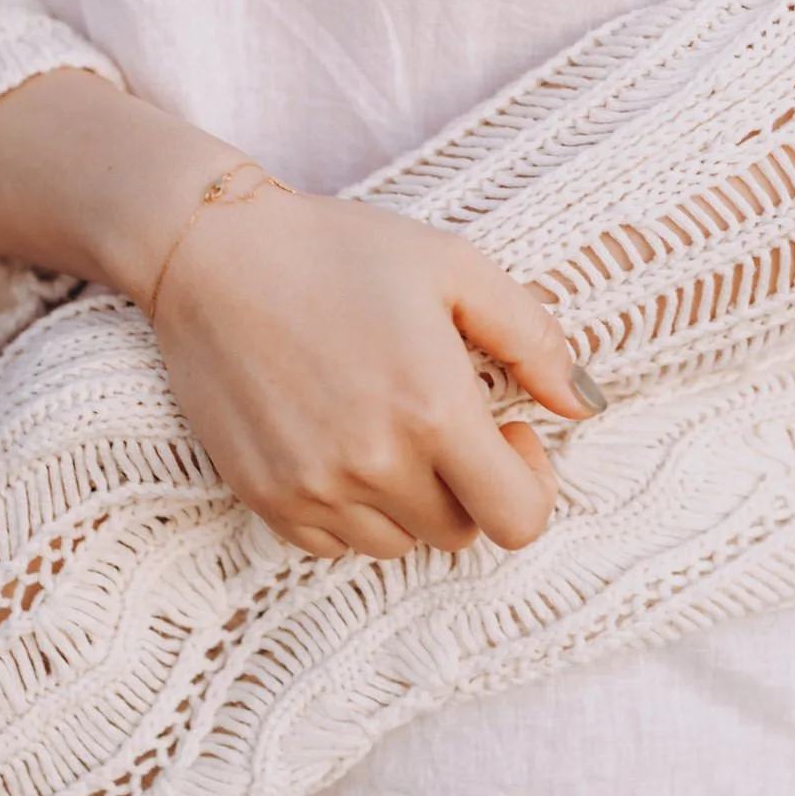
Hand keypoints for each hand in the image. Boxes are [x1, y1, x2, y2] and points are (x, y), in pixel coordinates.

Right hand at [0, 68, 600, 558]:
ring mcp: (314, 488)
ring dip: (410, 502)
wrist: (209, 253)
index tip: (507, 432)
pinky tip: (339, 444)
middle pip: (458, 534)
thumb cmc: (340, 250)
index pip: (518, 521)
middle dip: (469, 486)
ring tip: (386, 428)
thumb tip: (585, 404)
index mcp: (433, 408)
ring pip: (398, 545)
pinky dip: (351, 512)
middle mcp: (374, 463)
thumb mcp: (456, 267)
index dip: (529, 484)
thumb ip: (535, 339)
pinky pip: (335, 545)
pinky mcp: (265, 498)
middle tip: (443, 421)